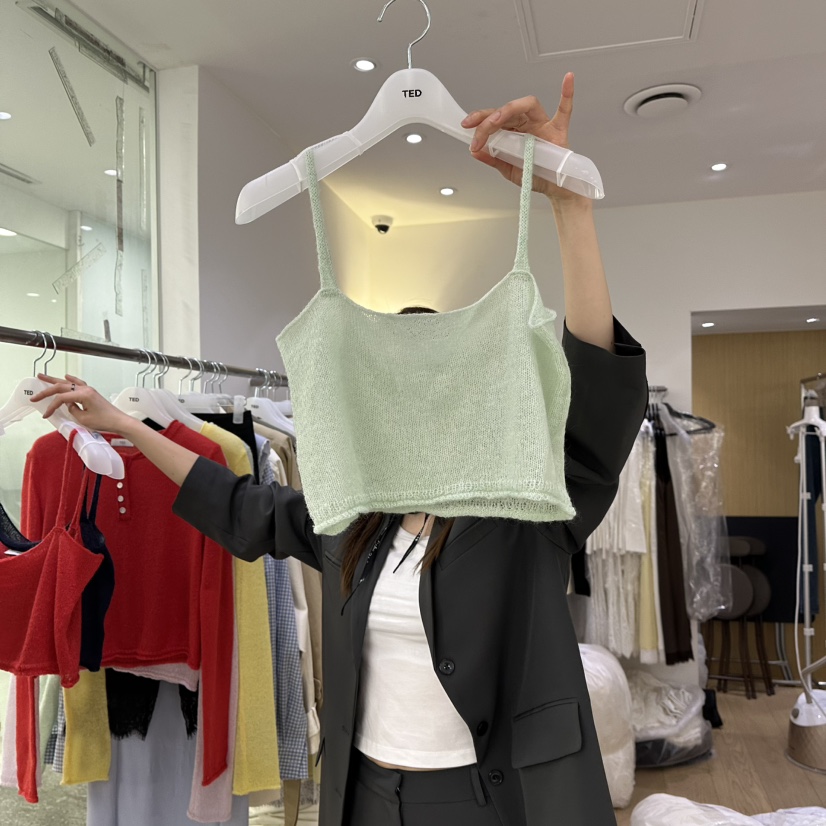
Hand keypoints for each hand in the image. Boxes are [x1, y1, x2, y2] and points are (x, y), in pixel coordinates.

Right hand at [30, 374, 130, 433]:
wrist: (119, 421)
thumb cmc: (104, 421)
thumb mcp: (83, 419)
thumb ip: (72, 410)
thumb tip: (68, 405)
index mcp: (83, 394)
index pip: (61, 398)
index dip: (51, 407)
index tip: (46, 415)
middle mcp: (85, 389)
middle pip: (61, 387)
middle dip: (46, 390)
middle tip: (35, 395)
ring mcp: (89, 389)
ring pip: (68, 383)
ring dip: (54, 380)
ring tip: (42, 376)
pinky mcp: (91, 393)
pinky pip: (78, 383)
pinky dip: (71, 380)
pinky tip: (66, 376)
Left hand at [462, 72, 582, 201]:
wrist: (553, 188)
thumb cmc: (535, 175)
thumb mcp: (507, 169)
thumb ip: (493, 160)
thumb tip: (474, 152)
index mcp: (514, 131)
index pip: (496, 119)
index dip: (480, 119)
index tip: (466, 125)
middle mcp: (528, 123)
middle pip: (508, 111)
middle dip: (489, 119)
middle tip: (476, 131)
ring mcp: (544, 125)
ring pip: (528, 105)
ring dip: (508, 109)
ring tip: (495, 120)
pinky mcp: (559, 131)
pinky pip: (565, 110)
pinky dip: (567, 94)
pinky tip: (568, 78)